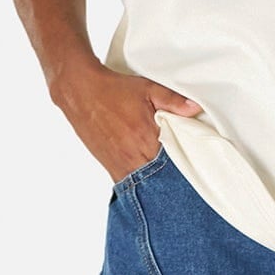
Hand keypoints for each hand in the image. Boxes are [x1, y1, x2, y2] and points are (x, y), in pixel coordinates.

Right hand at [50, 57, 201, 181]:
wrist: (80, 92)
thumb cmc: (113, 90)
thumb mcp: (147, 89)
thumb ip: (173, 100)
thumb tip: (194, 108)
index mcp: (146, 139)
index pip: (174, 162)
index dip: (184, 167)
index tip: (193, 168)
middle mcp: (133, 156)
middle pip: (161, 178)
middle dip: (172, 178)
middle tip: (182, 179)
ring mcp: (119, 164)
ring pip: (144, 184)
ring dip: (155, 182)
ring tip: (165, 178)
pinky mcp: (109, 166)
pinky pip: (128, 182)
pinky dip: (138, 182)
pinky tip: (146, 176)